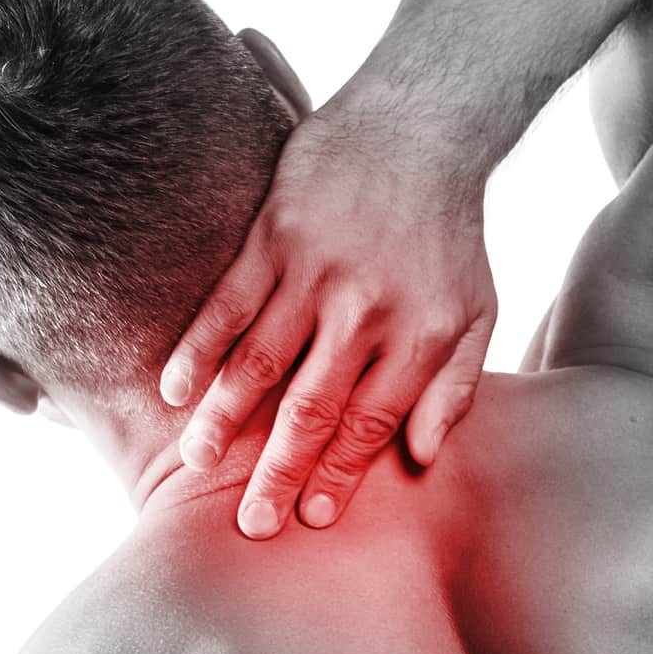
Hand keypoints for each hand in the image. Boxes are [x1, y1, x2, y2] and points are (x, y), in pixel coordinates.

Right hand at [160, 79, 495, 537]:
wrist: (419, 128)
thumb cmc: (447, 236)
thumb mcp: (476, 313)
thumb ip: (453, 389)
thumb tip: (421, 459)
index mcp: (417, 335)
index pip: (370, 422)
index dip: (339, 473)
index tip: (312, 517)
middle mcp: (364, 309)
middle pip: (312, 406)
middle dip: (279, 471)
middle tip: (250, 524)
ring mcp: (314, 271)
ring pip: (260, 360)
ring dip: (227, 418)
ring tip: (199, 462)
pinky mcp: (273, 236)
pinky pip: (228, 304)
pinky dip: (199, 349)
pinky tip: (175, 391)